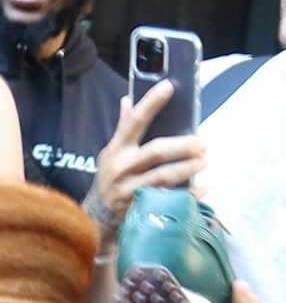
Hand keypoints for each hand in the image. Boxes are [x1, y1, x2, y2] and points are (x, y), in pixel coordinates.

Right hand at [88, 81, 205, 236]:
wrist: (97, 215)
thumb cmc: (110, 178)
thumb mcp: (111, 153)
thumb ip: (123, 129)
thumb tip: (127, 101)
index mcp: (117, 149)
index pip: (134, 122)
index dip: (150, 104)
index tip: (168, 87)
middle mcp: (122, 168)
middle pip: (155, 152)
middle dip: (181, 147)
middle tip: (201, 144)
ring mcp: (129, 190)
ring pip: (162, 177)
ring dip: (186, 169)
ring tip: (203, 162)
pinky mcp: (139, 208)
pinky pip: (168, 200)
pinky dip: (188, 196)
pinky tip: (203, 188)